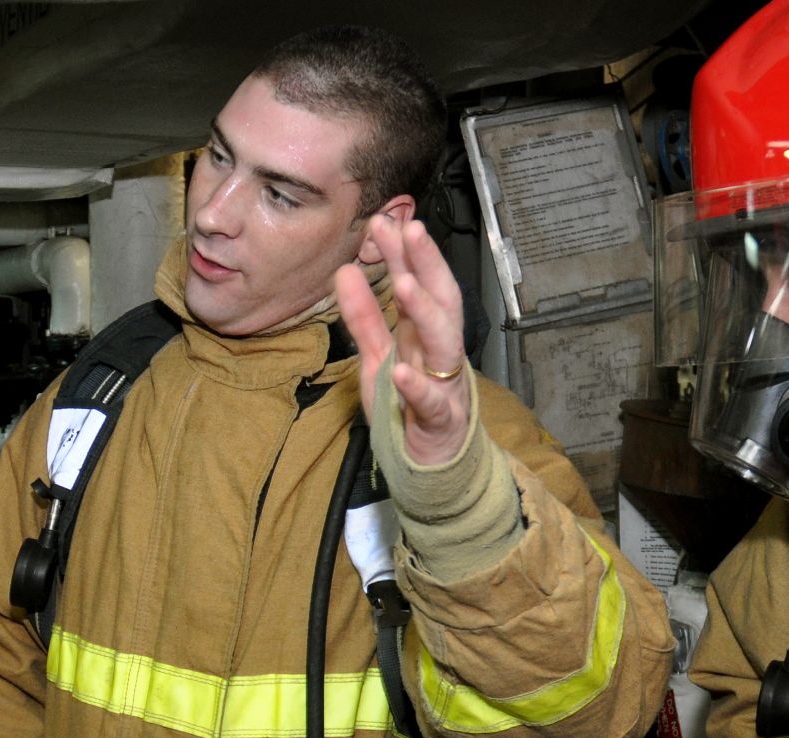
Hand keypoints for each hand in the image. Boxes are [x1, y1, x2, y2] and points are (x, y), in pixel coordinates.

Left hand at [336, 216, 471, 466]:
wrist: (429, 466)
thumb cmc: (406, 407)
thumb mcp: (377, 357)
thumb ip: (363, 317)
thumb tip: (344, 271)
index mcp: (422, 334)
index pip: (418, 285)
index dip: (404, 254)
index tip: (385, 221)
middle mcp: (438, 352)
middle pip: (441, 301)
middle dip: (428, 265)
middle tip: (410, 229)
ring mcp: (444, 384)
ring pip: (444, 343)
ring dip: (426, 313)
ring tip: (404, 285)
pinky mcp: (441, 421)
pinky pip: (432, 402)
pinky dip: (419, 387)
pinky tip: (403, 372)